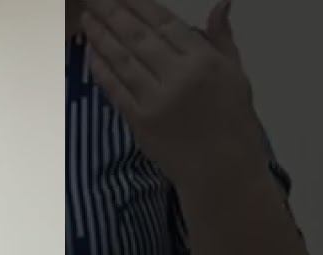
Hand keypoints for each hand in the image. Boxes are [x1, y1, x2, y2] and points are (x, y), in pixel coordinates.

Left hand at [80, 0, 268, 184]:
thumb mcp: (236, 75)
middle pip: (138, 37)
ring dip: (100, 38)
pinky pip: (116, 90)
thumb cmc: (232, 121)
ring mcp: (157, 100)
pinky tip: (90, 54)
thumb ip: (221, 39)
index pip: (165, 24)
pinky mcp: (140, 122)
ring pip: (122, 61)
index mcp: (204, 61)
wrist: (222, 171)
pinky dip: (101, 71)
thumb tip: (221, 3)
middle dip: (112, 14)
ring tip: (86, 19)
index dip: (139, 5)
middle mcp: (179, 76)